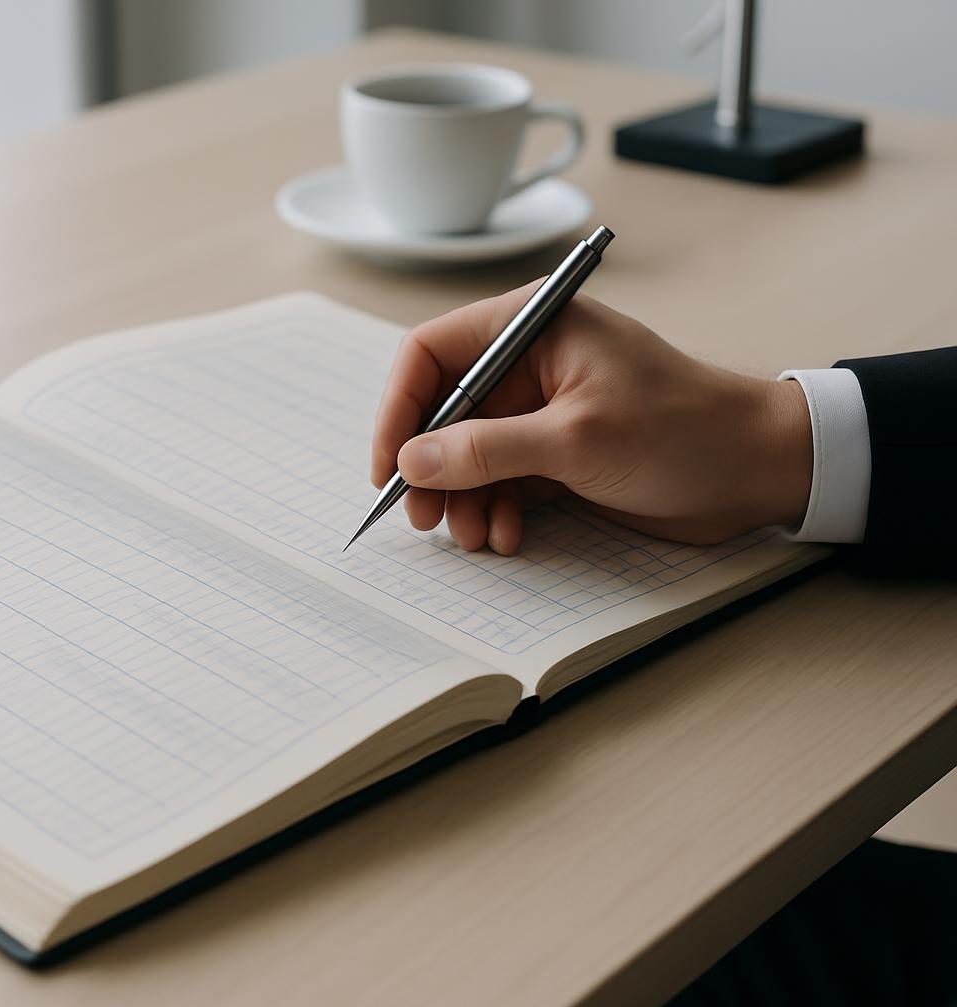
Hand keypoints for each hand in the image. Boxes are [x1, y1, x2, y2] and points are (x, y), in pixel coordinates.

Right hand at [371, 284, 812, 554]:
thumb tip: (413, 461)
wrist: (761, 470)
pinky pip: (501, 480)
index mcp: (532, 326)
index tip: (390, 467)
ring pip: (468, 453)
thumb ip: (487, 449)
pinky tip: (510, 536)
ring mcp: (543, 409)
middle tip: (425, 518)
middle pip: (443, 409)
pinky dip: (496, 510)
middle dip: (430, 467)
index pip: (431, 353)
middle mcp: (530, 361)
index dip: (400, 409)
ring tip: (477, 536)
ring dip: (463, 499)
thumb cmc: (683, 431)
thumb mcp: (576, 440)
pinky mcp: (558, 452)